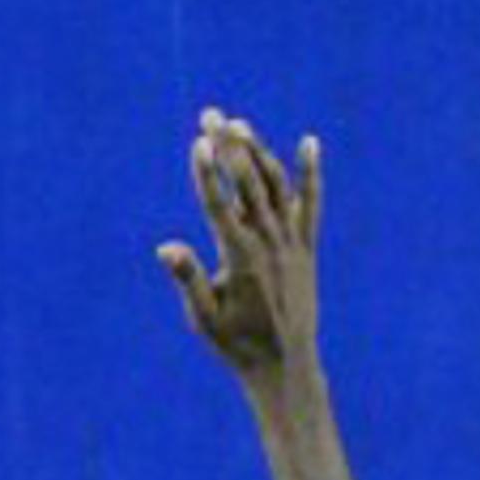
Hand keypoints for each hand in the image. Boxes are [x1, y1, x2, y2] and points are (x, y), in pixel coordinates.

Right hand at [158, 110, 322, 378]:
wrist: (284, 364)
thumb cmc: (236, 344)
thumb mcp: (204, 318)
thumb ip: (189, 280)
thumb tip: (166, 249)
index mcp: (240, 258)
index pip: (220, 205)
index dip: (207, 173)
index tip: (198, 142)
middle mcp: (269, 243)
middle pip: (248, 183)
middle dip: (228, 146)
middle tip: (209, 115)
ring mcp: (291, 242)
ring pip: (276, 186)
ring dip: (258, 152)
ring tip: (238, 125)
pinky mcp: (306, 247)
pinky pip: (312, 203)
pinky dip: (311, 173)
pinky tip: (309, 142)